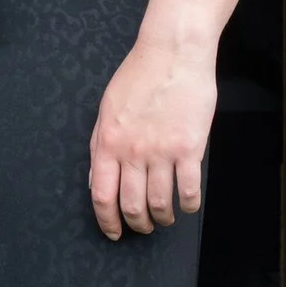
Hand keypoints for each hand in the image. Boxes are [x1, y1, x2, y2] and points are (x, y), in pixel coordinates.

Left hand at [87, 28, 217, 239]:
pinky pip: (188, 191)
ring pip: (160, 203)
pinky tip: (187, 205)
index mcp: (108, 142)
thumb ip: (101, 144)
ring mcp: (162, 151)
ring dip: (162, 217)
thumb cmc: (139, 76)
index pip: (102, 195)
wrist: (172, 54)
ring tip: (165, 217)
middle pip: (132, 206)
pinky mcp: (189, 149)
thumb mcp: (107, 108)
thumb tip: (96, 179)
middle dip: (137, 224)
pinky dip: (187, 206)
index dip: (107, 221)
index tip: (114, 232)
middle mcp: (132, 151)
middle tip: (143, 226)